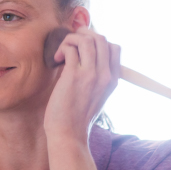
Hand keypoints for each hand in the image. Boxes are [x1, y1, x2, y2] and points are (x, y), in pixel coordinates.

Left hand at [44, 26, 120, 142]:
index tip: (82, 47)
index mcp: (113, 80)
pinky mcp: (74, 76)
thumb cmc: (77, 116)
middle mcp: (105, 75)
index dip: (97, 40)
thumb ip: (97, 78)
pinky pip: (70, 49)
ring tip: (62, 53)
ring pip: (87, 40)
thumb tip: (84, 58)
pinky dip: (62, 48)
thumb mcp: (96, 96)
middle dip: (83, 35)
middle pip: (101, 39)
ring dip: (70, 40)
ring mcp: (91, 75)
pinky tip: (56, 60)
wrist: (69, 134)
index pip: (114, 48)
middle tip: (70, 44)